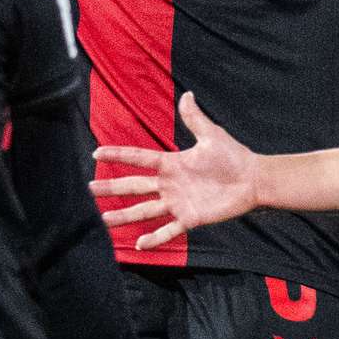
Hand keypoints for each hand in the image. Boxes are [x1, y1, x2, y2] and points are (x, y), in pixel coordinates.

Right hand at [91, 93, 260, 250]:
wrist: (252, 180)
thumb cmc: (233, 156)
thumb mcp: (211, 135)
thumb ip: (195, 118)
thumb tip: (187, 94)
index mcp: (171, 163)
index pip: (138, 158)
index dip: (118, 156)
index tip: (96, 154)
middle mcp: (169, 184)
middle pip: (133, 186)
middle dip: (111, 188)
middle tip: (87, 191)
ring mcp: (177, 202)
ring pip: (144, 210)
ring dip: (124, 216)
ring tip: (102, 220)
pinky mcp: (189, 218)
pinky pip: (169, 230)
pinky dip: (155, 238)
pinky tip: (138, 244)